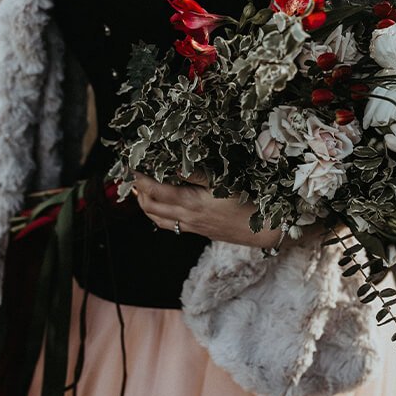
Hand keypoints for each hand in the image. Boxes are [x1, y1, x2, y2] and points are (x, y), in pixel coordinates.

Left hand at [131, 171, 282, 248]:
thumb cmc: (247, 202)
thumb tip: (174, 164)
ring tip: (140, 190)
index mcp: (192, 203)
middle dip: (138, 191)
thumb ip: (196, 174)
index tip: (133, 166)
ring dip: (144, 204)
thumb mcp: (224, 182)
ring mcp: (191, 226)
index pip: (156, 190)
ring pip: (156, 218)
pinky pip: (168, 225)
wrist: (262, 229)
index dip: (141, 178)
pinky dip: (157, 215)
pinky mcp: (196, 231)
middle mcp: (187, 217)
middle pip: (150, 206)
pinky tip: (160, 206)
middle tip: (133, 175)